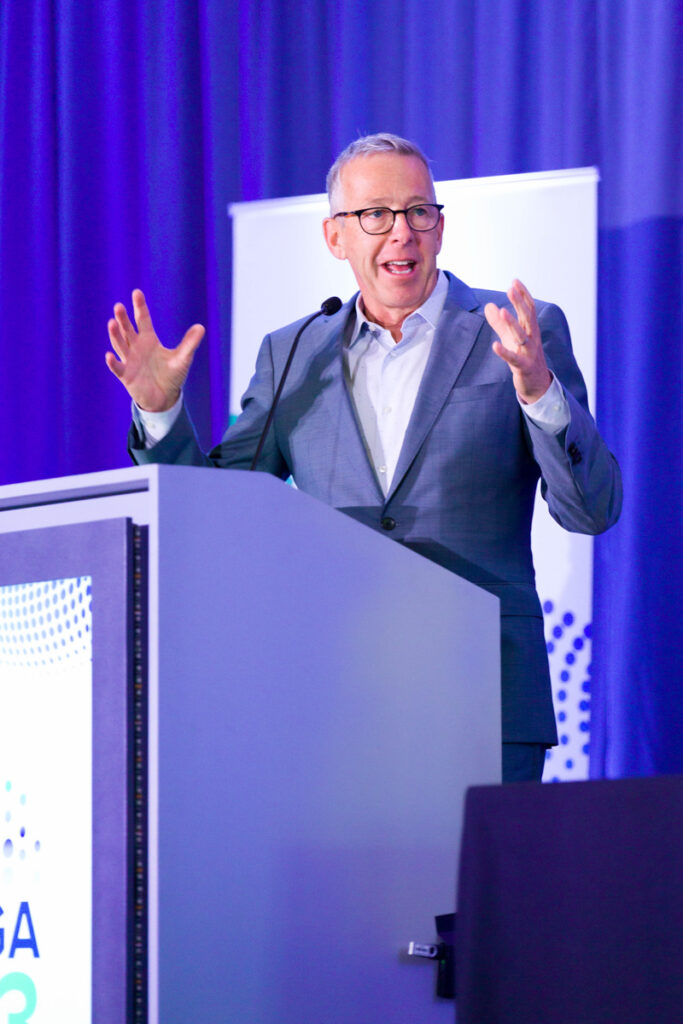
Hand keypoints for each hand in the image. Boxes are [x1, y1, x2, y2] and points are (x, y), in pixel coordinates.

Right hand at [106, 289, 204, 411]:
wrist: (164, 397)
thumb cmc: (171, 376)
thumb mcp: (182, 359)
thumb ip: (189, 344)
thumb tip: (201, 327)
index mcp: (148, 340)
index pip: (143, 320)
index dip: (140, 307)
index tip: (136, 292)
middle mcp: (136, 347)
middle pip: (127, 330)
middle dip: (122, 318)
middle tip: (119, 306)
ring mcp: (129, 361)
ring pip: (120, 345)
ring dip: (115, 335)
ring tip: (112, 323)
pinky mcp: (126, 376)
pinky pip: (117, 368)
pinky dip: (113, 362)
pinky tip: (109, 356)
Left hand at [485, 279, 551, 403]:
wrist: (537, 384)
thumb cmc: (524, 357)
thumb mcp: (510, 338)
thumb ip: (499, 323)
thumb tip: (489, 305)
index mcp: (531, 329)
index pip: (530, 308)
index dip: (523, 295)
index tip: (514, 281)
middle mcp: (532, 338)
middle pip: (527, 317)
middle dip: (519, 303)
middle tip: (511, 289)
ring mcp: (529, 352)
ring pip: (522, 336)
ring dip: (512, 324)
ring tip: (502, 312)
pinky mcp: (524, 366)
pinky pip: (514, 358)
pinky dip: (505, 352)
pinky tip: (495, 346)